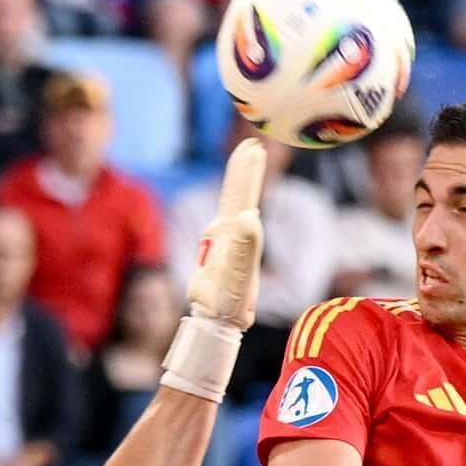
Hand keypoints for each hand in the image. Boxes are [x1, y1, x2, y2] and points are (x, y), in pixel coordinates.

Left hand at [184, 136, 274, 328]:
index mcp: (227, 230)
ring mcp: (224, 241)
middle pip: (236, 193)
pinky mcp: (228, 252)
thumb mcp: (237, 275)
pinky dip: (244, 206)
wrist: (212, 320)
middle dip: (244, 168)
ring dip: (243, 182)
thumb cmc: (226, 300)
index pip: (239, 192)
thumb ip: (244, 245)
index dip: (246, 169)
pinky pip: (237, 222)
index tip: (253, 145)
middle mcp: (222, 230)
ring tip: (251, 165)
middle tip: (253, 144)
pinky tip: (247, 209)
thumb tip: (250, 215)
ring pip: (235, 204)